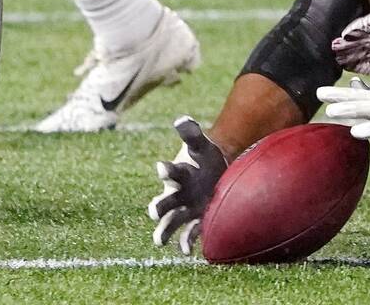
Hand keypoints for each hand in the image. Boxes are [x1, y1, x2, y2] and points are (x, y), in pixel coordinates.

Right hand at [148, 116, 227, 253]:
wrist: (216, 171)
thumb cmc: (204, 157)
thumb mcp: (200, 144)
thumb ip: (191, 133)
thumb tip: (181, 120)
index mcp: (178, 173)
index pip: (170, 172)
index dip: (165, 170)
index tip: (161, 167)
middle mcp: (178, 193)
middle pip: (164, 202)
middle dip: (158, 207)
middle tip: (153, 211)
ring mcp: (185, 209)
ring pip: (170, 222)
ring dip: (164, 232)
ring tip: (159, 242)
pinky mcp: (196, 221)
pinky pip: (188, 234)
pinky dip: (185, 242)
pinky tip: (186, 251)